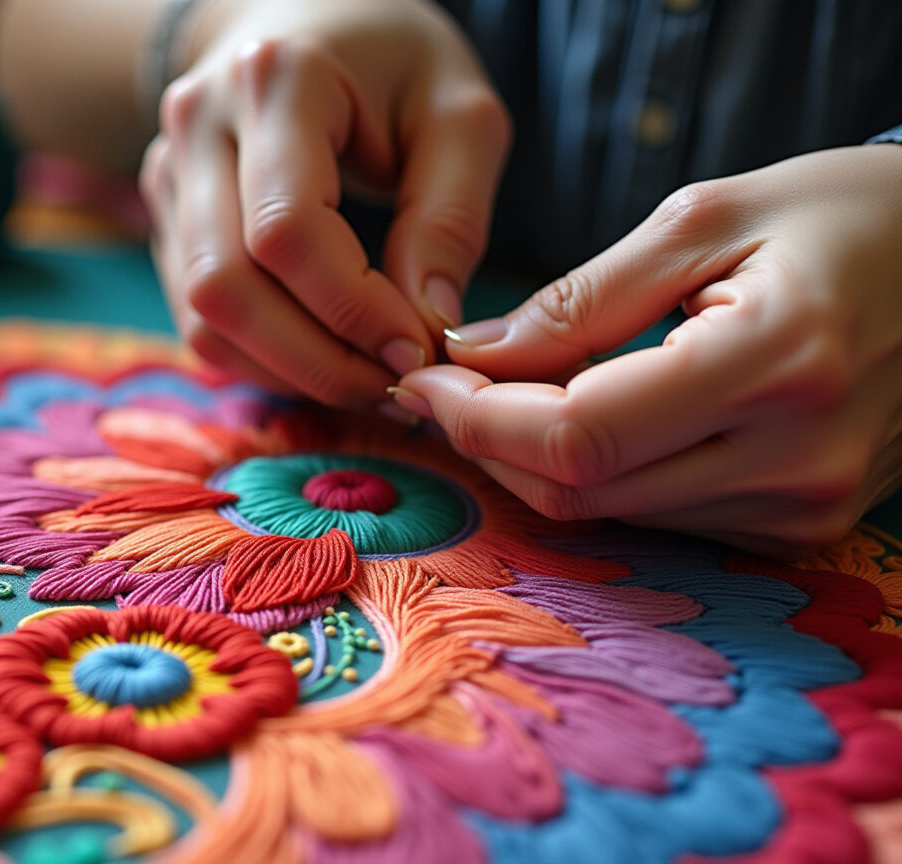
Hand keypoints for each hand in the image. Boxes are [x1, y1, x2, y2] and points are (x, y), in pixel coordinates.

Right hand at [140, 0, 509, 408]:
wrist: (306, 18)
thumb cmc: (395, 63)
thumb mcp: (458, 115)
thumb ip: (451, 217)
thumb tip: (428, 327)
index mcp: (277, 80)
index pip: (287, 231)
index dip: (352, 310)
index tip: (419, 347)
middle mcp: (199, 124)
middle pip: (225, 287)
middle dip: (315, 360)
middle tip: (394, 386)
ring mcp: (167, 172)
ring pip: (200, 316)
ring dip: (285, 371)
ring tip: (366, 381)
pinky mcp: (163, 217)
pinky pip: (196, 317)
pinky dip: (261, 357)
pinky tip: (326, 358)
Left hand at [393, 145, 901, 556]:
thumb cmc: (840, 219)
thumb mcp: (705, 219)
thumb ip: (581, 301)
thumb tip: (471, 356)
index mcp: (776, 363)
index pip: (578, 436)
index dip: (479, 417)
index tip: (422, 377)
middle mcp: (796, 458)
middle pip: (581, 489)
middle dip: (489, 440)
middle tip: (442, 384)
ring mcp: (804, 507)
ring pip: (611, 512)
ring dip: (535, 462)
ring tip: (500, 395)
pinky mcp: (802, 527)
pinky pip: (658, 516)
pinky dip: (600, 475)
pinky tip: (580, 420)